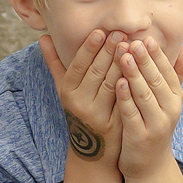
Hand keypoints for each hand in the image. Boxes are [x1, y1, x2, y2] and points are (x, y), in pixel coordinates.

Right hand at [38, 28, 122, 165]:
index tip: (100, 31)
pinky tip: (140, 68)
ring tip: (132, 45)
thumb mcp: (63, 89)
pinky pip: (124, 99)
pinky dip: (131, 82)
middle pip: (96, 73)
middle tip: (121, 32)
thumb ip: (55, 62)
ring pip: (111, 84)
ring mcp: (98, 115)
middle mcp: (80, 104)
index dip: (89, 49)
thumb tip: (43, 37)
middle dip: (109, 51)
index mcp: (67, 92)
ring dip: (122, 63)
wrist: (93, 150)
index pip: (78, 66)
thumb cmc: (78, 110)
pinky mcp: (115, 124)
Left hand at [116, 35, 182, 181]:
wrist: (149, 164)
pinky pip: (132, 114)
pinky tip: (117, 83)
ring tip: (122, 56)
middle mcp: (170, 110)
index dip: (156, 55)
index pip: (167, 72)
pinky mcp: (141, 137)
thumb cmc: (154, 125)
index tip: (146, 38)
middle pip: (156, 81)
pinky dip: (125, 98)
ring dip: (133, 74)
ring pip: (144, 95)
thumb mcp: (167, 100)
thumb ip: (175, 74)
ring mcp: (156, 125)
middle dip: (144, 61)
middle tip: (132, 42)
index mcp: (175, 98)